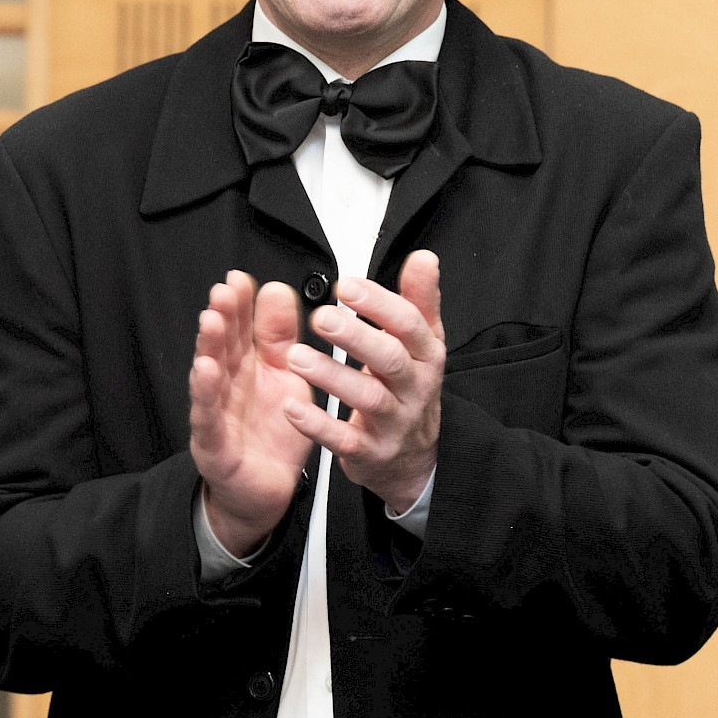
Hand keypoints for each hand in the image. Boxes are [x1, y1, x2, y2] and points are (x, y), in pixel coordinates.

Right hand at [189, 271, 314, 557]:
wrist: (265, 491)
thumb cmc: (272, 433)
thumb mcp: (286, 378)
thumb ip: (280, 336)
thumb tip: (276, 289)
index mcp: (246, 366)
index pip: (239, 327)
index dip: (239, 304)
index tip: (241, 279)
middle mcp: (227, 384)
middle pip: (221, 346)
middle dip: (221, 317)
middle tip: (224, 292)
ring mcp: (216, 412)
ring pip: (209, 375)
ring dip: (208, 347)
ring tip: (211, 321)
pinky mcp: (214, 444)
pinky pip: (207, 416)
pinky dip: (204, 395)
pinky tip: (204, 372)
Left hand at [284, 251, 443, 515]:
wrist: (414, 459)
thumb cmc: (409, 389)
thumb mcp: (422, 345)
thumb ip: (418, 302)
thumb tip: (425, 258)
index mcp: (426, 357)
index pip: (409, 326)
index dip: (379, 303)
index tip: (345, 285)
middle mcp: (414, 389)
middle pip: (390, 360)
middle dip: (356, 337)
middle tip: (321, 317)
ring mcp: (394, 423)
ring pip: (367, 399)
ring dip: (331, 376)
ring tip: (296, 356)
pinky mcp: (370, 453)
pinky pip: (344, 440)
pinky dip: (317, 425)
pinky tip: (291, 406)